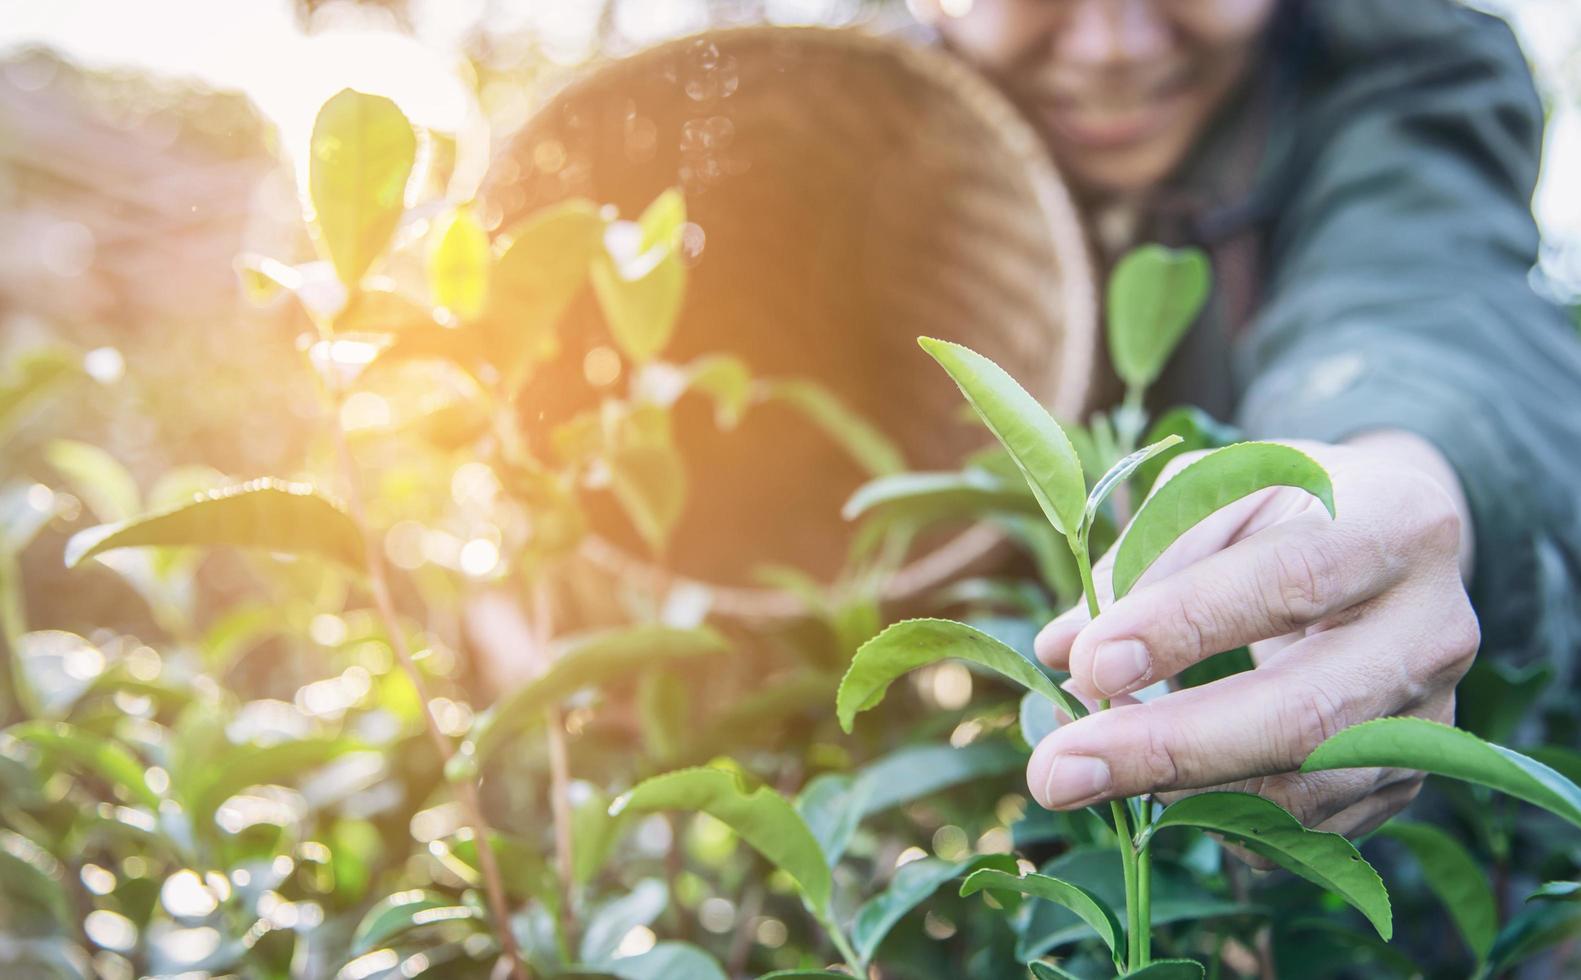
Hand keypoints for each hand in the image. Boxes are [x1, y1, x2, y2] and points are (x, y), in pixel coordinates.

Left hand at [1025, 434, 1479, 840]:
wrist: (1389, 543)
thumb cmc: (1282, 506)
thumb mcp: (1217, 490)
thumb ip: (1142, 558)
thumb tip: (1059, 648)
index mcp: (1394, 525)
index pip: (1290, 581)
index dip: (1186, 627)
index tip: (1087, 662)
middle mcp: (1432, 630)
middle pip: (1305, 714)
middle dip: (1168, 749)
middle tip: (1056, 771)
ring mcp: (1430, 718)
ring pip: (1305, 788)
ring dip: (1178, 794)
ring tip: (1083, 774)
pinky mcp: (1407, 779)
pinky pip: (1307, 828)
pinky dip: (1216, 817)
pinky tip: (1153, 790)